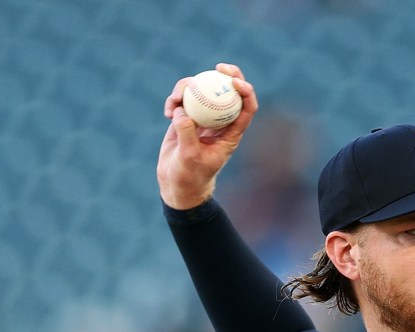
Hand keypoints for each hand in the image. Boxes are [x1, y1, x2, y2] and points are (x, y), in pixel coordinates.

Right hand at [156, 62, 257, 209]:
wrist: (176, 183)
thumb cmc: (190, 176)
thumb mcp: (189, 157)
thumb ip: (187, 135)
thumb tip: (183, 112)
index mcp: (231, 134)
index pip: (247, 109)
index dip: (246, 92)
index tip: (235, 81)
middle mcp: (220, 122)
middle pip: (229, 92)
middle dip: (228, 75)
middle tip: (217, 67)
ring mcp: (203, 117)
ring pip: (203, 91)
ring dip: (189, 88)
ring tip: (175, 100)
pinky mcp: (187, 116)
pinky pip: (183, 99)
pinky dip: (174, 101)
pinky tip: (167, 113)